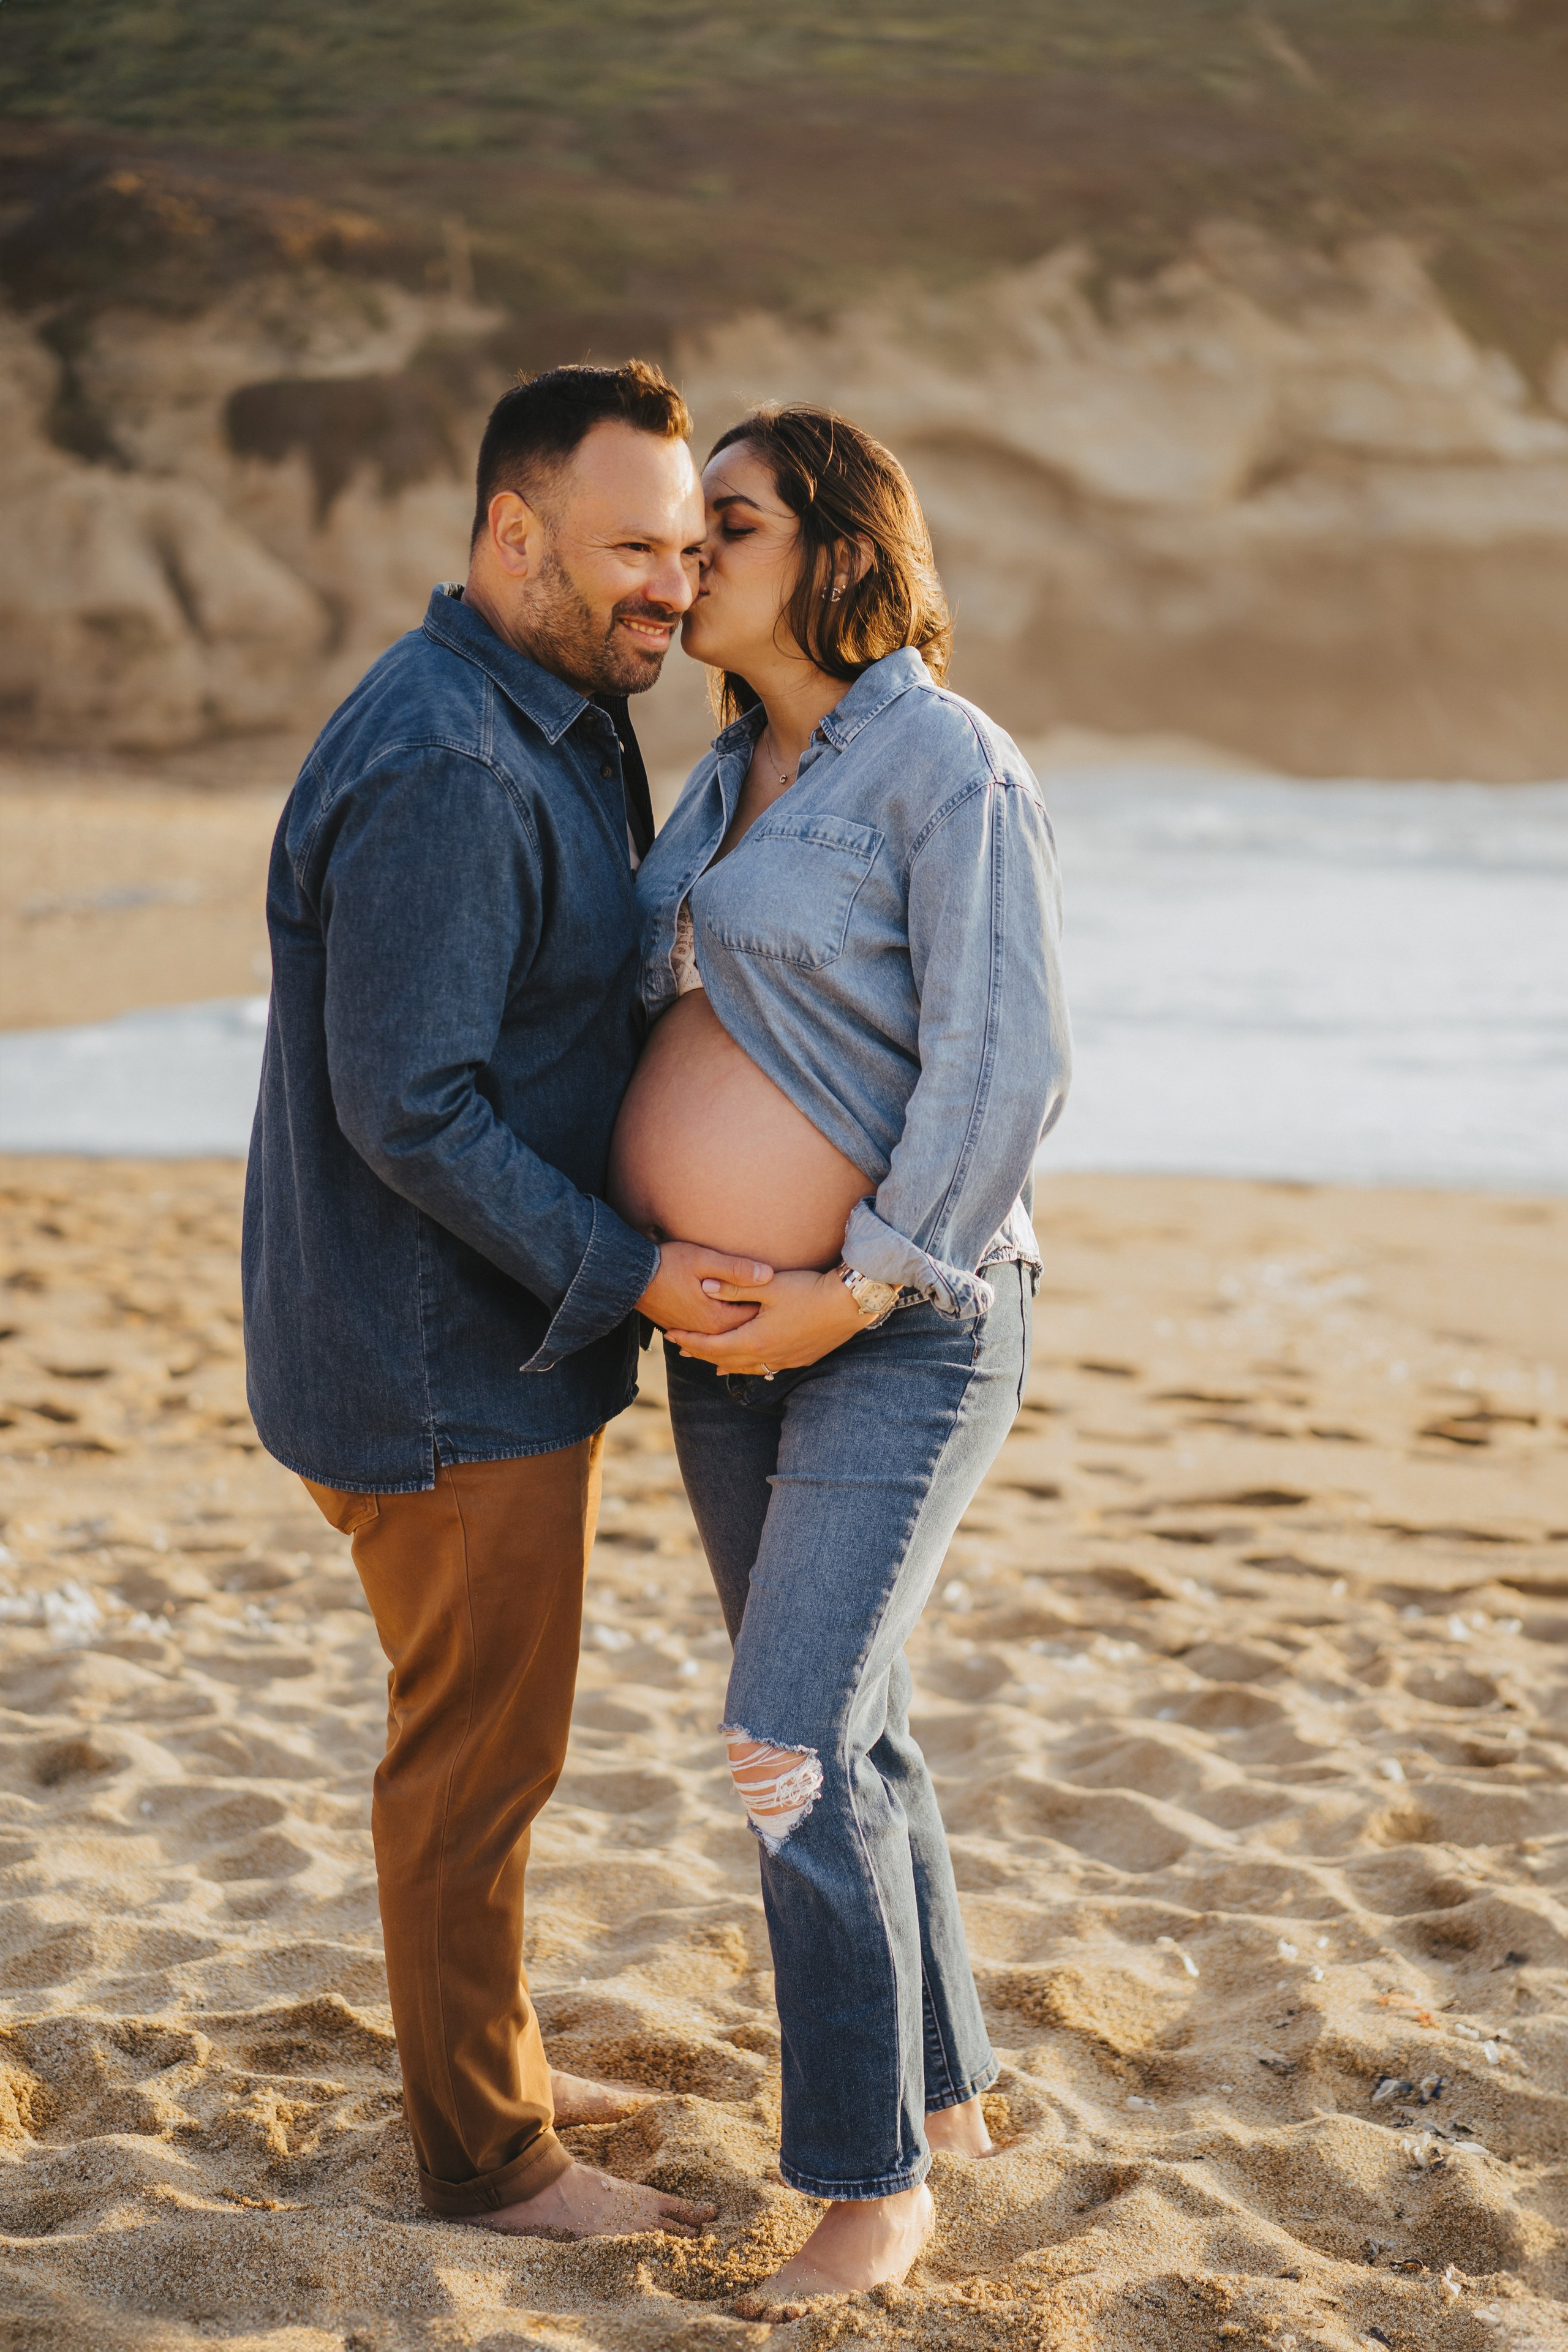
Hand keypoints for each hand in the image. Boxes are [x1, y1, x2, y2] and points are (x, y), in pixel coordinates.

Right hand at [636, 1241, 772, 1335]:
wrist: (631, 1276)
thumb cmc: (668, 1263)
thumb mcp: (704, 1260)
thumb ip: (736, 1269)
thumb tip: (768, 1275)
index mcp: (717, 1319)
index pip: (754, 1319)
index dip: (771, 1308)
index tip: (786, 1295)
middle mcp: (706, 1332)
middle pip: (742, 1332)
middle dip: (760, 1323)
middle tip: (781, 1313)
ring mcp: (693, 1333)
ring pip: (726, 1338)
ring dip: (742, 1333)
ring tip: (762, 1328)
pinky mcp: (683, 1329)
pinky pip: (710, 1339)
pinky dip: (723, 1337)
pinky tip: (732, 1334)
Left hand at [665, 1267, 865, 1374]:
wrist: (848, 1306)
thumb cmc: (808, 1291)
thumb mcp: (768, 1285)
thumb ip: (734, 1287)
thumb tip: (704, 1286)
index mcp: (755, 1339)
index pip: (712, 1345)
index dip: (690, 1340)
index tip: (671, 1334)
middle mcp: (767, 1356)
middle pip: (725, 1359)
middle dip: (702, 1352)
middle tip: (682, 1347)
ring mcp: (785, 1360)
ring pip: (746, 1367)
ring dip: (725, 1363)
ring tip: (710, 1362)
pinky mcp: (800, 1359)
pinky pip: (767, 1368)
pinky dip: (750, 1366)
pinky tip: (751, 1363)